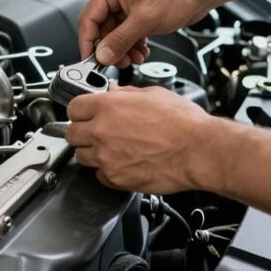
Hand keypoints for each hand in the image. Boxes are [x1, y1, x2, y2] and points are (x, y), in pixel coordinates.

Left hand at [65, 86, 224, 193]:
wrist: (198, 150)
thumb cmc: (183, 123)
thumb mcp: (153, 95)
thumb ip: (126, 94)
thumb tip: (114, 92)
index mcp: (108, 106)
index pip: (73, 108)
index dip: (81, 111)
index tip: (86, 114)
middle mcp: (101, 131)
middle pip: (72, 134)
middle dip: (82, 133)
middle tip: (97, 133)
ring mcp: (106, 157)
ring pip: (82, 157)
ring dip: (93, 153)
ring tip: (114, 149)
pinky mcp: (115, 178)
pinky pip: (100, 175)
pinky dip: (108, 171)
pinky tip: (124, 163)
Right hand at [79, 0, 212, 67]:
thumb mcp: (145, 20)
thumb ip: (120, 40)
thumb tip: (102, 55)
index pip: (89, 18)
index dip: (88, 42)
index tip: (91, 60)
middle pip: (102, 28)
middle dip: (111, 48)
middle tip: (118, 61)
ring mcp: (126, 3)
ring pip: (115, 34)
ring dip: (123, 49)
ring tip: (134, 58)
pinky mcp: (137, 12)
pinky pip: (127, 33)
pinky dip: (132, 45)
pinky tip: (141, 51)